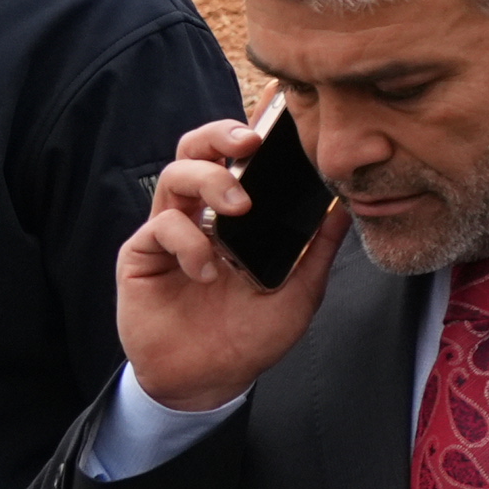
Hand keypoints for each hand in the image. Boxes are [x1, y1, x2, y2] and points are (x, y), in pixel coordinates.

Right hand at [116, 116, 335, 413]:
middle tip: (249, 144)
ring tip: (237, 210)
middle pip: (197, 148)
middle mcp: (201, 214)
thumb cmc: (250, 334)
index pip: (241, 160)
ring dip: (210, 183)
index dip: (253, 129)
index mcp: (238, 215)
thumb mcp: (299, 290)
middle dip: (222, 134)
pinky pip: (161, 225)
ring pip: (176, 174)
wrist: (209, 380)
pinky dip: (189, 241)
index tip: (278, 108)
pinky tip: (208, 271)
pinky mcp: (143, 255)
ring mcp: (169, 231)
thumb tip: (346, 203)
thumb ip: (319, 247)